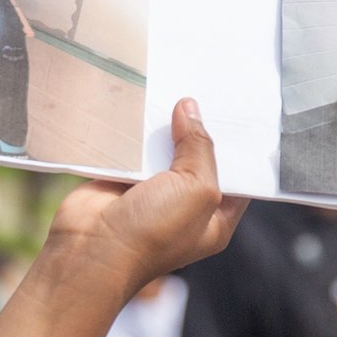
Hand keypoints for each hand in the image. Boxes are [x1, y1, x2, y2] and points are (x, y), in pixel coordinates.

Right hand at [41, 98, 246, 295]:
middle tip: (211, 91)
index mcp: (213, 220)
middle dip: (203, 131)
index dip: (241, 152)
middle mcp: (185, 207)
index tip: (244, 117)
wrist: (92, 249)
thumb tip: (189, 108)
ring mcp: (152, 193)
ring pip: (165, 149)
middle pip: (200, 160)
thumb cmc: (153, 232)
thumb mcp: (196, 189)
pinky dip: (137, 129)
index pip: (236, 181)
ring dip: (167, 125)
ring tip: (178, 87)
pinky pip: (135, 148)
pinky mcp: (122, 179)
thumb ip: (200, 147)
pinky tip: (146, 100)